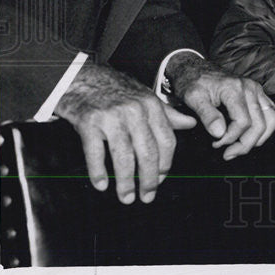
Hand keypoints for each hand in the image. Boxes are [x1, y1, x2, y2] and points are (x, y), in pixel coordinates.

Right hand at [55, 62, 196, 203]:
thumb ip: (168, 114)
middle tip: (147, 196)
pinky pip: (96, 154)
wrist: (83, 78)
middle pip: (148, 153)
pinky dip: (98, 173)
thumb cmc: (117, 90)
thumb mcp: (146, 98)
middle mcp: (135, 112)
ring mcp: (112, 117)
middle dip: (149, 179)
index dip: (166, 164)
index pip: (166, 141)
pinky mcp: (89, 123)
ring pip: (124, 157)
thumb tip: (191, 124)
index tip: (161, 179)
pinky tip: (102, 185)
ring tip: (127, 197)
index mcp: (151, 106)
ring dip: (126, 182)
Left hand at [166, 53, 274, 160]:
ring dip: (258, 138)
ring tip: (240, 147)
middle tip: (228, 153)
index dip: (230, 138)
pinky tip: (249, 136)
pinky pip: (271, 113)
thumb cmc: (193, 82)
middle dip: (244, 144)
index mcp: (234, 88)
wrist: (196, 68)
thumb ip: (207, 115)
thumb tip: (219, 133)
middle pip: (259, 124)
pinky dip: (264, 128)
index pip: (243, 122)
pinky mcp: (258, 93)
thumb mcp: (193, 97)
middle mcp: (250, 88)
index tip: (216, 144)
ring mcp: (257, 90)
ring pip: (271, 119)